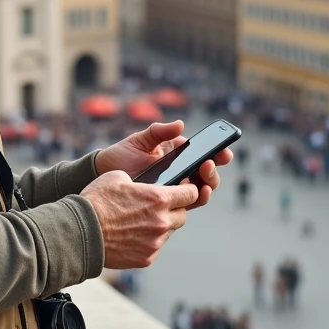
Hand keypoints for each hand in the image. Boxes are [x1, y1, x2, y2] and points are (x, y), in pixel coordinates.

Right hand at [80, 170, 197, 268]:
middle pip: (182, 215)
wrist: (80, 233)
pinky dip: (148, 241)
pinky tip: (132, 235)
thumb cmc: (96, 201)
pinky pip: (155, 247)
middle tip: (160, 207)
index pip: (190, 194)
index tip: (185, 189)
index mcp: (158, 198)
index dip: (189, 190)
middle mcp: (161, 222)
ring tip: (141, 222)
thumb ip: (137, 180)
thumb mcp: (117, 177)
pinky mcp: (147, 258)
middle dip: (175, 209)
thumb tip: (141, 185)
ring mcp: (155, 243)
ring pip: (169, 232)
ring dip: (161, 226)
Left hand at [95, 120, 232, 209]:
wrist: (104, 176)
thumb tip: (180, 124)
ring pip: (200, 190)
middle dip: (212, 171)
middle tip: (206, 165)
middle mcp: (180, 172)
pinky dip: (194, 200)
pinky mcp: (166, 202)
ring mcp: (174, 188)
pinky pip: (186, 203)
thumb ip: (160, 131)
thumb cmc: (122, 154)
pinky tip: (195, 195)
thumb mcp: (141, 140)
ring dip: (207, 186)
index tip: (224, 152)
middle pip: (206, 175)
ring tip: (203, 182)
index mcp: (177, 154)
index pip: (203, 155)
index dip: (217, 154)